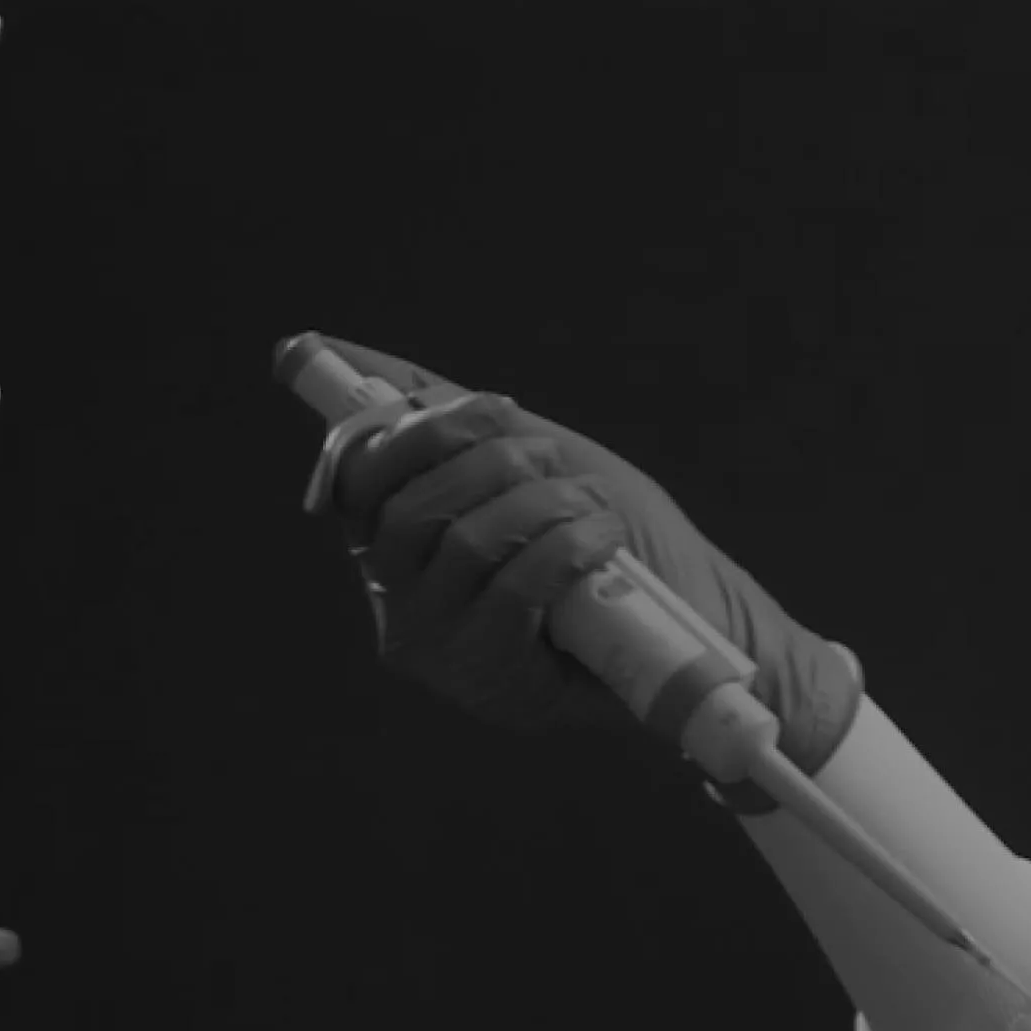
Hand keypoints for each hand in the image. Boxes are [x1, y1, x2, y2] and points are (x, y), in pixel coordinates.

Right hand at [285, 334, 860, 795]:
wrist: (698, 626)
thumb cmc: (611, 538)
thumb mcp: (533, 462)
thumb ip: (453, 418)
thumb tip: (332, 348)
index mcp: (394, 547)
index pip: (357, 481)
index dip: (410, 432)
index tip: (492, 408)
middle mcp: (398, 603)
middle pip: (407, 510)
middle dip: (491, 462)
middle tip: (552, 459)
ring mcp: (441, 649)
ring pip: (462, 545)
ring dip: (541, 503)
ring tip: (591, 502)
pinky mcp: (492, 682)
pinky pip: (512, 592)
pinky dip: (566, 548)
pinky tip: (604, 541)